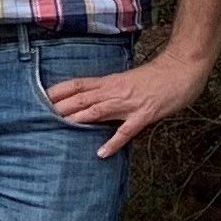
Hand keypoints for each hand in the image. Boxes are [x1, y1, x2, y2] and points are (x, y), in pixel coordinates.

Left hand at [47, 48, 211, 157]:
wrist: (182, 68)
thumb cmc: (156, 76)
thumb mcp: (127, 80)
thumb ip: (109, 90)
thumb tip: (92, 101)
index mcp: (109, 82)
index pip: (77, 85)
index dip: (57, 91)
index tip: (37, 98)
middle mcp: (114, 91)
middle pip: (81, 98)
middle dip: (60, 108)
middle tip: (38, 117)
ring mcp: (129, 103)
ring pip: (97, 111)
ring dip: (78, 120)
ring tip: (59, 130)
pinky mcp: (145, 114)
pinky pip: (127, 130)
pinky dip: (113, 141)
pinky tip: (101, 152)